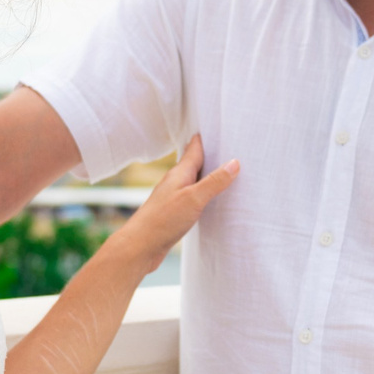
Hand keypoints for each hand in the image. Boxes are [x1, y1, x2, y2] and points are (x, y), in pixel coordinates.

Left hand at [107, 136, 237, 273]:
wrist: (139, 247)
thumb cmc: (162, 221)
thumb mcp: (193, 199)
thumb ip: (214, 182)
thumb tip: (234, 163)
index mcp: (179, 173)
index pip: (195, 147)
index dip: (207, 137)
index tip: (220, 125)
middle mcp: (176, 181)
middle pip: (196, 163)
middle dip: (212, 155)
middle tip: (231, 148)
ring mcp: (174, 197)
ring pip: (195, 181)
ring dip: (209, 176)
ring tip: (228, 172)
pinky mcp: (174, 213)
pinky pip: (193, 197)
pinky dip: (204, 194)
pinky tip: (212, 200)